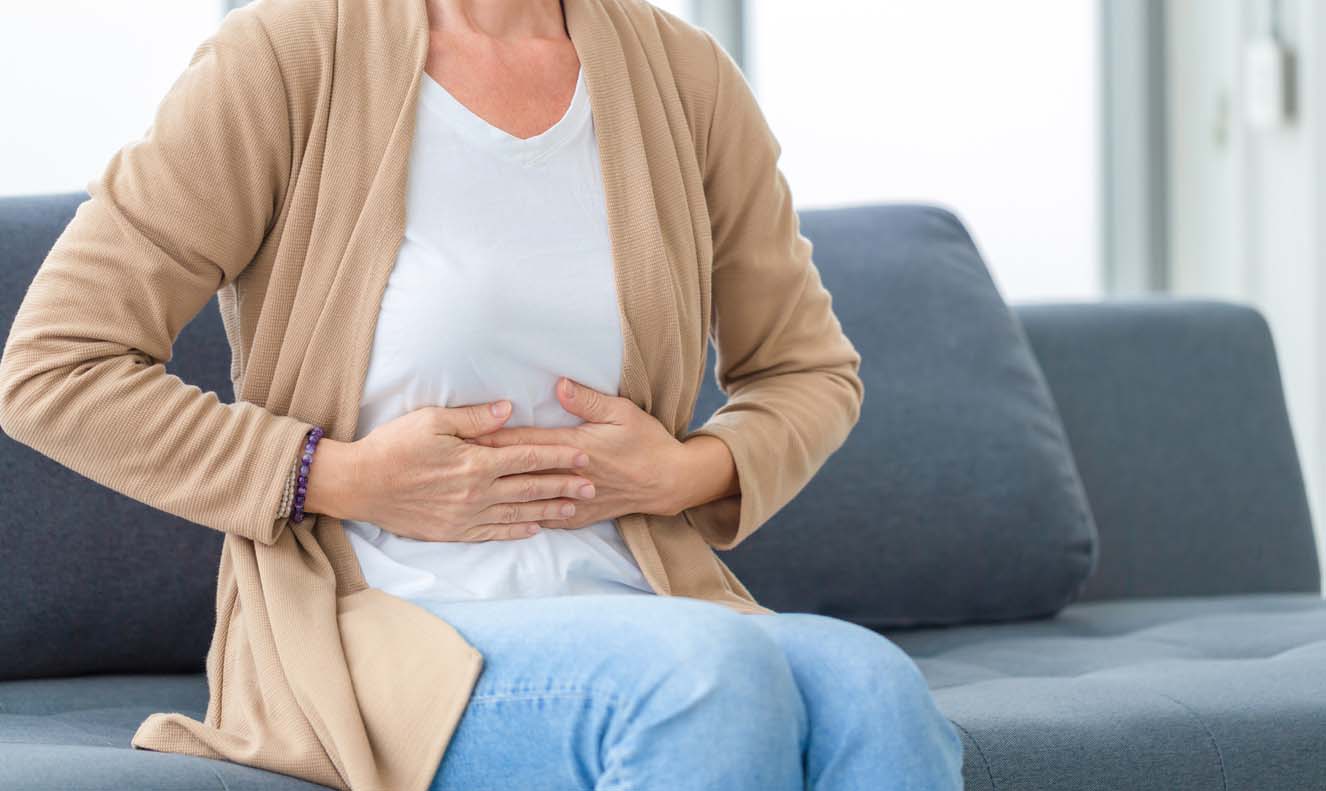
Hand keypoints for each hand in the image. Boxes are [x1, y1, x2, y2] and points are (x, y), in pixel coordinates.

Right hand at [339, 399, 598, 541]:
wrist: (360, 484)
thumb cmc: (393, 446)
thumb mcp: (432, 420)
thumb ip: (474, 418)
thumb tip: (510, 409)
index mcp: (476, 462)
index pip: (528, 458)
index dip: (559, 456)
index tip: (584, 455)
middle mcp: (477, 492)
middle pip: (531, 487)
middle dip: (565, 485)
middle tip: (593, 486)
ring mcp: (467, 516)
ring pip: (518, 512)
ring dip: (549, 510)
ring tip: (574, 509)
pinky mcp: (454, 531)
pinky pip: (494, 532)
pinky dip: (518, 530)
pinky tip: (535, 528)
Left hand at [465, 377, 686, 528]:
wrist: (668, 481)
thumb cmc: (646, 441)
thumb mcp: (622, 411)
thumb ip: (587, 400)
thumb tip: (558, 385)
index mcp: (575, 447)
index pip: (526, 442)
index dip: (495, 439)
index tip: (466, 436)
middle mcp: (569, 475)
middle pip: (520, 470)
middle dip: (487, 467)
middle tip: (454, 464)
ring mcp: (574, 498)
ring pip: (529, 497)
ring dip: (499, 492)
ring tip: (470, 491)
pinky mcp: (581, 514)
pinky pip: (546, 518)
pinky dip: (524, 518)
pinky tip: (503, 520)